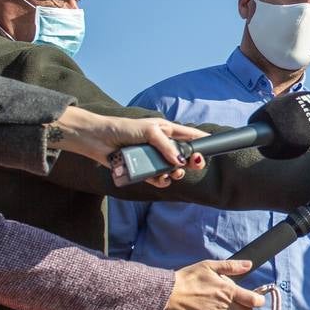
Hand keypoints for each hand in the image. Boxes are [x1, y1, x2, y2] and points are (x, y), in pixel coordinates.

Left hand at [53, 106, 207, 187]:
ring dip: (175, 174)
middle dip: (191, 161)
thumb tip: (180, 162)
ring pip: (173, 171)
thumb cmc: (123, 128)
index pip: (190, 136)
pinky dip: (160, 181)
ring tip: (171, 173)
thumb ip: (167, 146)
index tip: (211, 146)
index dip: (202, 140)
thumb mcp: (150, 131)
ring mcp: (153, 159)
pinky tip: (158, 179)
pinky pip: (158, 180)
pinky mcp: (144, 171)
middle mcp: (162, 146)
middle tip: (194, 163)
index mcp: (167, 131)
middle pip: (185, 156)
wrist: (98, 139)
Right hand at [165, 259, 263, 309]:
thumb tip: (249, 264)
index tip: (256, 299)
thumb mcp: (210, 266)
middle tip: (242, 307)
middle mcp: (225, 307)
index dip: (258, 300)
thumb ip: (231, 266)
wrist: (169, 293)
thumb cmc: (189, 278)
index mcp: (228, 291)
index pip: (254, 300)